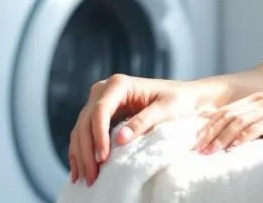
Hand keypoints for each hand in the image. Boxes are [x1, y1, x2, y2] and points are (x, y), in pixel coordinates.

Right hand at [67, 74, 207, 185]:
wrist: (183, 97)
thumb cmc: (178, 100)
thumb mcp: (165, 110)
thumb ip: (142, 122)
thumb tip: (120, 139)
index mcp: (119, 84)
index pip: (101, 110)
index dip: (98, 135)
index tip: (102, 158)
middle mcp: (104, 90)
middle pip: (86, 121)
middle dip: (86, 150)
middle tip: (92, 176)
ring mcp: (99, 102)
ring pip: (80, 129)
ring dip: (80, 154)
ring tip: (85, 178)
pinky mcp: (100, 115)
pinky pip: (84, 133)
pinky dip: (80, 151)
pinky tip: (78, 170)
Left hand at [194, 92, 262, 153]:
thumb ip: (256, 122)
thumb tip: (231, 137)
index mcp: (257, 98)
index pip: (225, 110)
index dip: (208, 125)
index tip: (195, 140)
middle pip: (228, 115)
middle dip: (210, 132)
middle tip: (197, 149)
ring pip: (240, 121)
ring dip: (222, 137)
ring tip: (210, 151)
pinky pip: (259, 127)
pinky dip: (243, 137)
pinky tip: (234, 148)